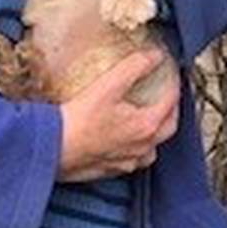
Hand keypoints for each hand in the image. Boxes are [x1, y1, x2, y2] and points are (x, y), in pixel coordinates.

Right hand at [57, 50, 179, 180]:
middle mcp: (141, 147)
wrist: (52, 147)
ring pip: (151, 150)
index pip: (170, 102)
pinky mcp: (109, 171)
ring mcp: (126, 162)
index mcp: (146, 126)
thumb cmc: (78, 120)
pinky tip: (123, 142)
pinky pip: (131, 161)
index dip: (173, 85)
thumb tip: (154, 56)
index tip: (171, 74)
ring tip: (148, 123)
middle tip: (167, 97)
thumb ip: (135, 67)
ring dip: (154, 135)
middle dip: (171, 111)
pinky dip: (134, 150)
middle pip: (168, 128)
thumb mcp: (108, 85)